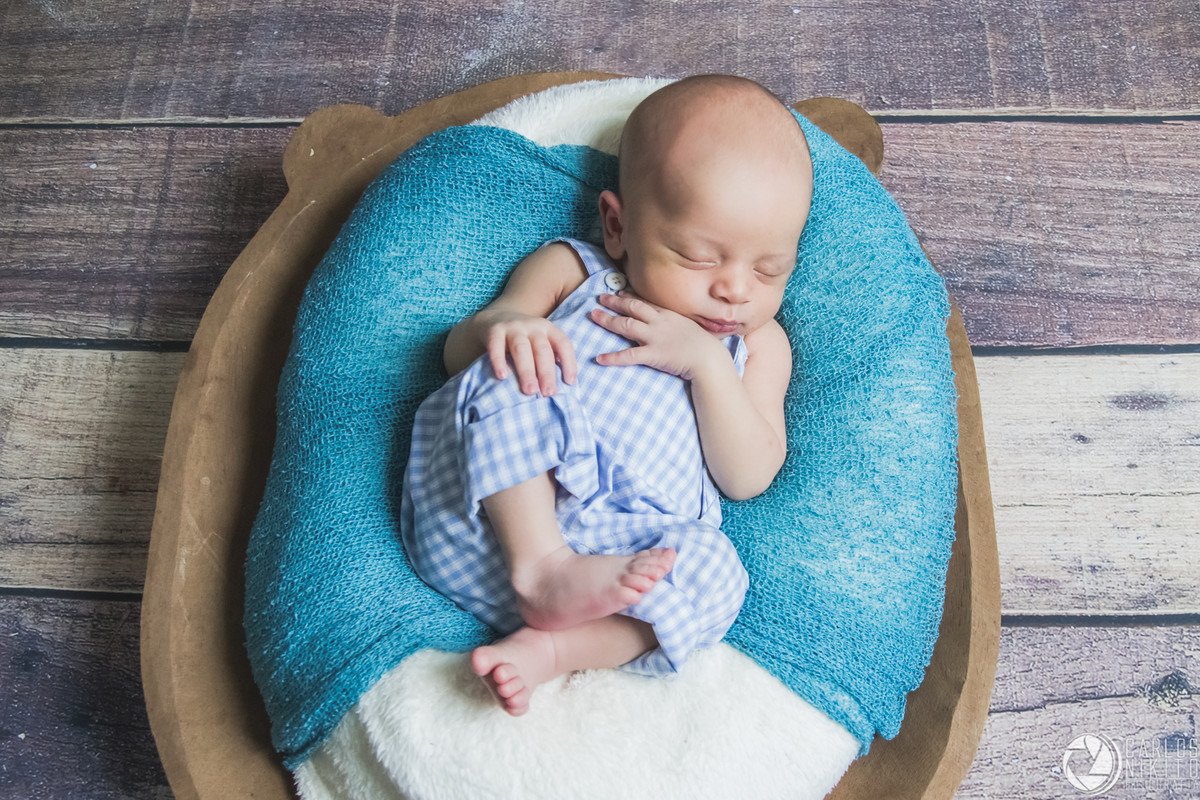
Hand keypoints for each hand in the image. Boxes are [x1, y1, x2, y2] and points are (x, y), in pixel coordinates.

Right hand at [477, 309, 576, 395]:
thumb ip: (550, 358)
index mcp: (548, 330)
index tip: (570, 382)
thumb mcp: (540, 341)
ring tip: (530, 390)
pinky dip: (499, 361)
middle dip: (547, 373)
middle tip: (549, 393)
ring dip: (527, 371)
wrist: (495, 317)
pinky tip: (502, 376)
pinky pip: (496, 346)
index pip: (563, 344)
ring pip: (521, 349)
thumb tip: (561, 387)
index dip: (569, 362)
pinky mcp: (494, 331)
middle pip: (542, 350)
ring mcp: (513, 328)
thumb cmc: (525, 339)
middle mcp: (533, 327)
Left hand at [588, 291, 727, 380]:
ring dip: (608, 320)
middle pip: (632, 308)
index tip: (619, 293)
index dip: (630, 297)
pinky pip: (629, 355)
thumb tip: (673, 324)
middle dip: (614, 302)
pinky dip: (613, 357)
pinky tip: (599, 358)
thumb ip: (678, 324)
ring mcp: (655, 337)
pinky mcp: (653, 354)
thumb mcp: (691, 328)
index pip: (645, 302)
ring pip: (626, 325)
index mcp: (668, 315)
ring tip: (593, 315)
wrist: (709, 358)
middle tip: (600, 298)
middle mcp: (659, 322)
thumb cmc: (704, 346)